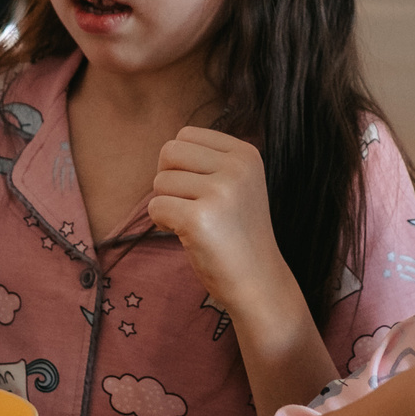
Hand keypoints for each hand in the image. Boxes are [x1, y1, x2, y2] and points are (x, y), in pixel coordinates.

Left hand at [147, 128, 297, 315]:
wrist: (259, 281)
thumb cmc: (238, 233)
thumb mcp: (237, 184)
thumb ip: (208, 161)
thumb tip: (166, 151)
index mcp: (246, 154)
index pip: (187, 134)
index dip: (180, 162)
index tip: (197, 188)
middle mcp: (236, 167)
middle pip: (169, 151)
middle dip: (167, 178)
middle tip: (185, 203)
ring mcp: (220, 192)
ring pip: (160, 181)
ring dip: (166, 203)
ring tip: (192, 223)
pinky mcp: (200, 219)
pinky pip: (156, 207)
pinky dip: (161, 222)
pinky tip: (185, 235)